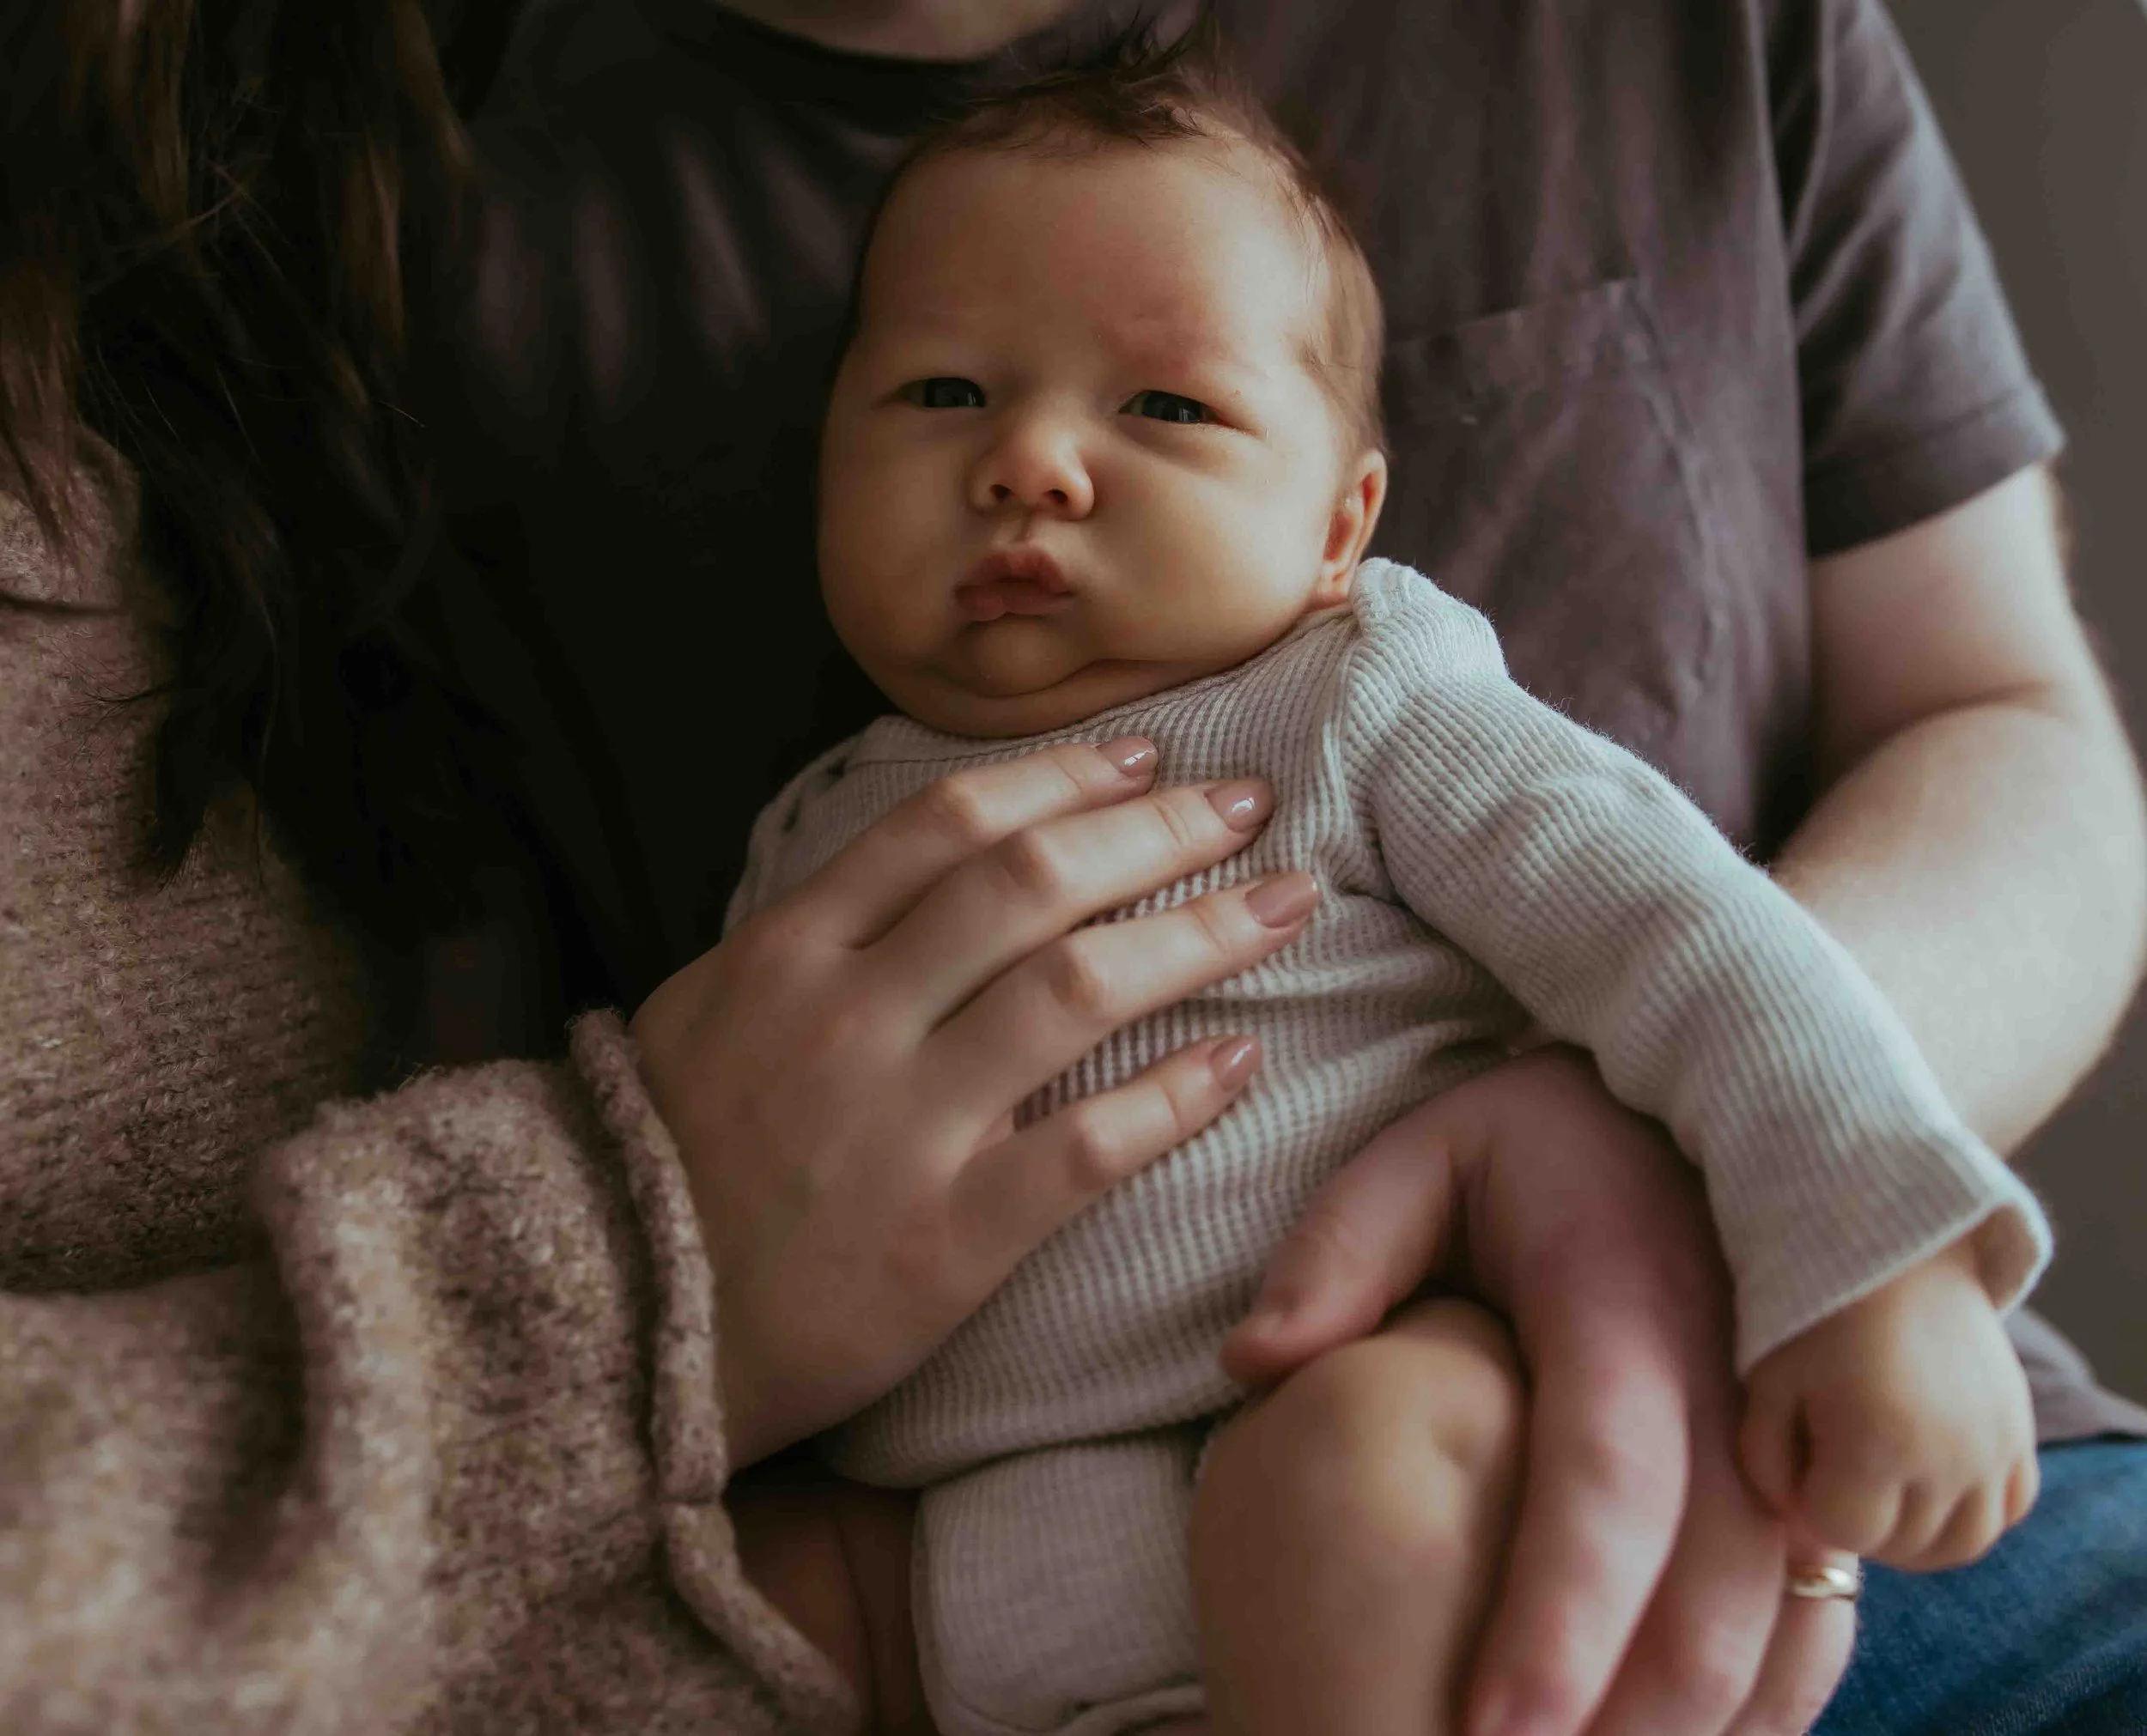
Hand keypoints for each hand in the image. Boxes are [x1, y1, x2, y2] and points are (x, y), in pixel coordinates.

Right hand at [632, 736, 1318, 1468]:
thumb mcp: (707, 1010)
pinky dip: (1175, 1095)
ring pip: (1076, 991)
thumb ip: (813, 933)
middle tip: (1246, 805)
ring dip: (1199, 934)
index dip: (1062, 777)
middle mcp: (847, 1016)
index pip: (947, 824)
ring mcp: (897, 1126)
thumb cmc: (668, 1161)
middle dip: (1156, 829)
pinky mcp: (943, 1238)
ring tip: (1283, 905)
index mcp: (787, 950)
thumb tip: (933, 862)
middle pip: (1032, 883)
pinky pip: (1086, 1147)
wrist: (617, 1329)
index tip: (1145, 755)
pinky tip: (1241, 1057)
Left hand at [1221, 1046, 1853, 1735]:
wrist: (1691, 1103)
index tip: (1493, 1728)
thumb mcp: (1423, 1156)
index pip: (1604, 1475)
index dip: (1562, 1612)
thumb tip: (1253, 1366)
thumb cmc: (1528, 1144)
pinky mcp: (1803, 1453)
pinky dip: (1759, 1691)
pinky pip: (1807, 1596)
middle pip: (1715, 1574)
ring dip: (1703, 1717)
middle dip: (1640, 1712)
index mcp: (1624, 1295)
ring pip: (1778, 1605)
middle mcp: (1730, 1367)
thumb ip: (1339, 1251)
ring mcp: (1784, 1416)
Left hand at [1742, 1239, 2037, 1569]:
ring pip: (1963, 1544)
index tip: (1799, 1458)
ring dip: (1917, 1535)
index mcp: (1879, 1441)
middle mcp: (1950, 1455)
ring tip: (1879, 1489)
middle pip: (1905, 1545)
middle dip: (1860, 1521)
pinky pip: (2007, 1509)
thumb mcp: (1766, 1386)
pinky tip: (1930, 1482)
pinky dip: (1971, 1512)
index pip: (1844, 1530)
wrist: (1888, 1249)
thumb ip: (1768, 1467)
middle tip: (1834, 1470)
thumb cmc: (1809, 1315)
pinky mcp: (2019, 1431)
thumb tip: (1800, 1522)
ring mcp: (1994, 1448)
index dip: (1811, 1504)